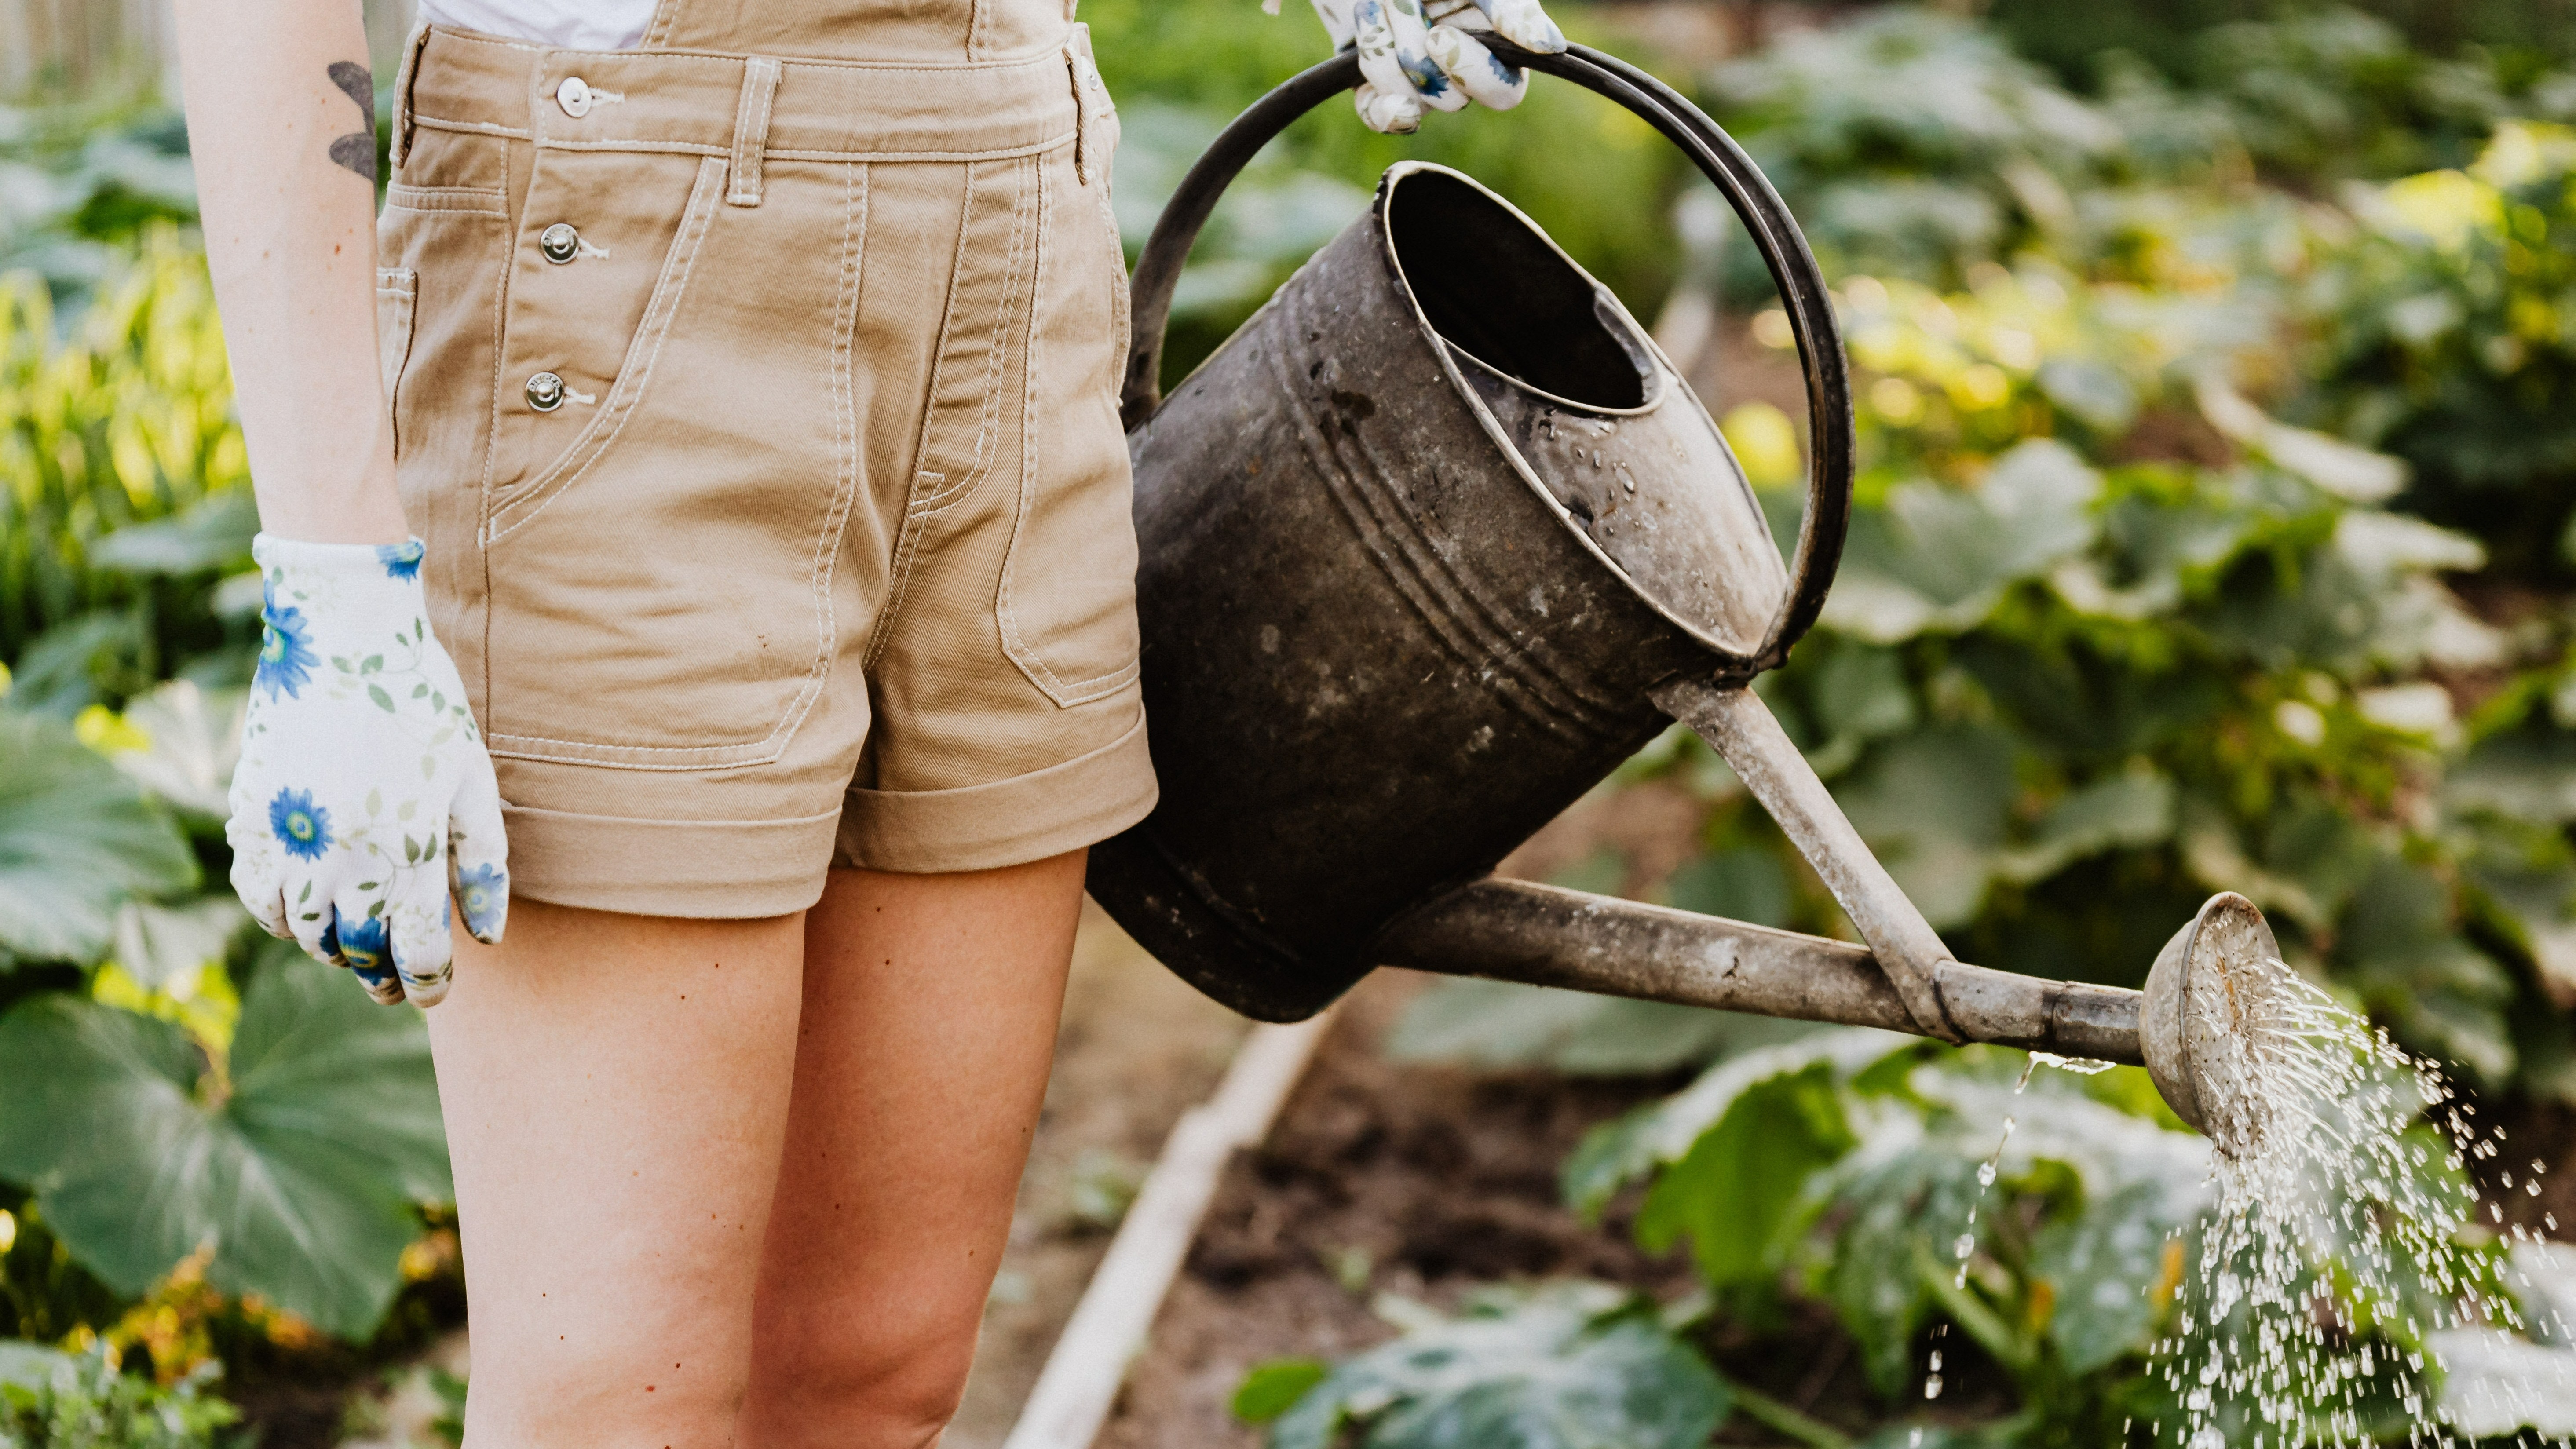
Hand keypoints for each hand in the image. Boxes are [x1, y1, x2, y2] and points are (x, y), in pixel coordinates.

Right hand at [226, 535, 508, 1006]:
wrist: (342, 636)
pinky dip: (280, 916)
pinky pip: (257, 895)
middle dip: (380, 977)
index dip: (428, 983)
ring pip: (304, 933)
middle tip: (393, 985)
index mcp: (409, 848)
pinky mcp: (248, 817)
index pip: (417, 951)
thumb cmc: (422, 704)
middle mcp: (344, 854)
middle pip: (359, 951)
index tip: (433, 992)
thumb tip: (487, 938)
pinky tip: (305, 910)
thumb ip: (483, 862)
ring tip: (354, 949)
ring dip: (331, 950)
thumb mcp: (472, 778)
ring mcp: (290, 837)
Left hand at [1305, 0, 1564, 132]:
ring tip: (1377, 4)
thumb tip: (1549, 45)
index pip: (1502, 92)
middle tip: (1398, 2)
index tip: (1439, 35)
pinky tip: (1366, 53)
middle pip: (1451, 101)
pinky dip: (1372, 89)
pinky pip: (1381, 118)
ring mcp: (1420, 88)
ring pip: (1411, 101)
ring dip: (1383, 46)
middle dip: (1416, 48)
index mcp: (1494, 48)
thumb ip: (1512, 8)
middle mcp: (1459, 76)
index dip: (1471, 72)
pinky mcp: (1379, 94)